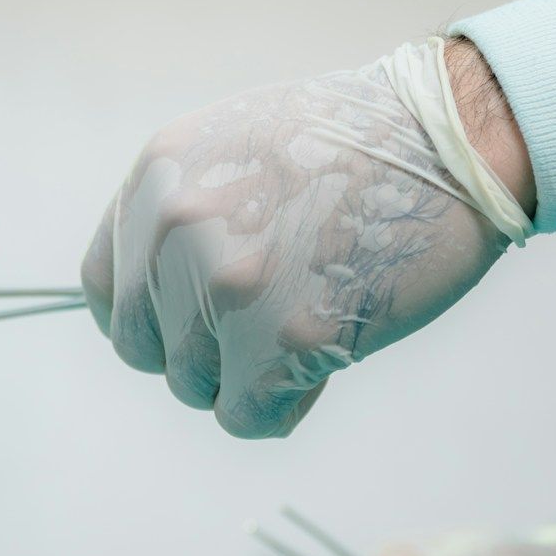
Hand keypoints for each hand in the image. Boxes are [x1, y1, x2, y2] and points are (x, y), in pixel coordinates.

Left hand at [81, 43, 520, 437]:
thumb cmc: (359, 145)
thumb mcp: (235, 147)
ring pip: (194, 386)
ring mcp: (225, 285)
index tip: (189, 328)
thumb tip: (161, 292)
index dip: (149, 320)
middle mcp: (174, 229)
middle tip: (263, 334)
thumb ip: (185, 213)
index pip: (105, 287)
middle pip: (144, 347)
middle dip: (199, 354)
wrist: (449, 139)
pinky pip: (245, 416)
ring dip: (246, 379)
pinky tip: (322, 367)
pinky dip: (280, 408)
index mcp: (157, 179)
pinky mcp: (282, 337)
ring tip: (307, 336)